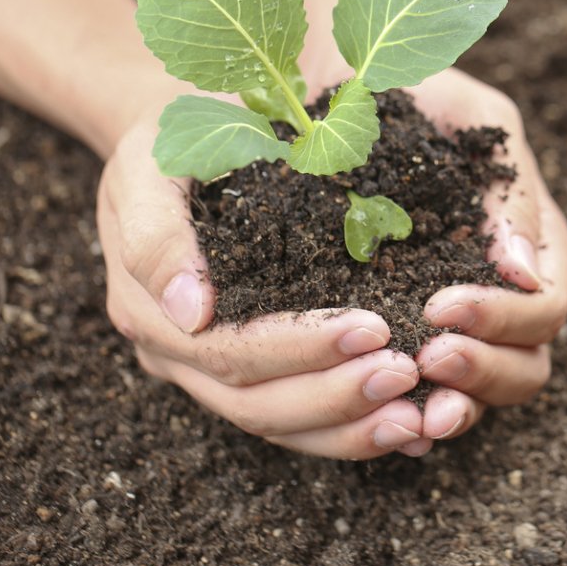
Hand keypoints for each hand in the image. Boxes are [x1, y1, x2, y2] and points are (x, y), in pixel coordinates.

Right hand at [95, 114, 432, 458]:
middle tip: (408, 373)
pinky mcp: (252, 373)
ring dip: (351, 427)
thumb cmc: (176, 136)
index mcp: (147, 307)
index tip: (373, 328)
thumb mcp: (151, 162)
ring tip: (418, 416)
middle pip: (257, 403)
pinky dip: (354, 431)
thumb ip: (158, 233)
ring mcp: (210, 372)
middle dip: (335, 394)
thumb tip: (194, 314)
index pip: (229, 351)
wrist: (180, 135)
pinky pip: (300, 422)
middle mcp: (177, 353)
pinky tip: (413, 429)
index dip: (300, 349)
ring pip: (281, 426)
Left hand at [407, 69, 566, 441]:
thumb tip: (526, 271)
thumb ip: (509, 185)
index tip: (442, 305)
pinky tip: (382, 422)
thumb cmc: (411, 92)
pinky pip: (421, 401)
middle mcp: (502, 297)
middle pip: (525, 367)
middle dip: (483, 370)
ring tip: (409, 408)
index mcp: (530, 246)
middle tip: (425, 355)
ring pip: (479, 397)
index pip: (544, 309)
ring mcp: (455, 328)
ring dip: (452, 407)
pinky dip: (409, 420)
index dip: (504, 319)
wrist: (331, 89)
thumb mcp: (468, 114)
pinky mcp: (403, 342)